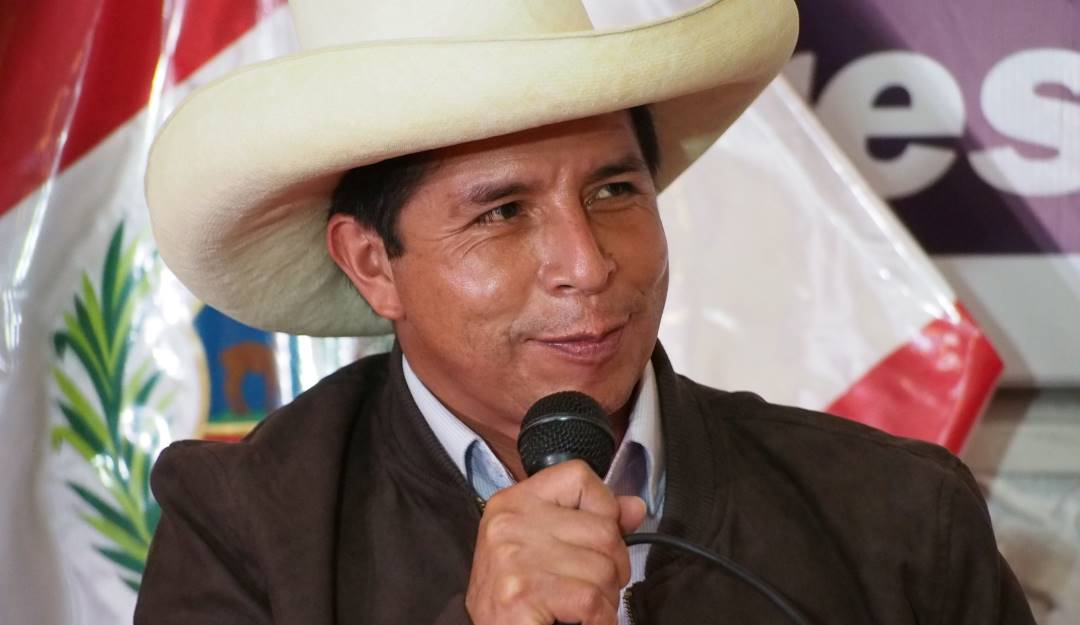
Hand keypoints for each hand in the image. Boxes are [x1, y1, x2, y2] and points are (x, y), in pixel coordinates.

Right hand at [464, 460, 646, 624]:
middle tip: (592, 586)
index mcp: (514, 502)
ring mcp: (514, 558)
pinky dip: (599, 619)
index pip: (578, 476)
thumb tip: (634, 508)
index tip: (598, 536)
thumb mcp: (543, 545)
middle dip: (612, 567)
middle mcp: (510, 524)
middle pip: (603, 531)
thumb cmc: (515, 593)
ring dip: (605, 598)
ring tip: (580, 607)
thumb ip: (591, 520)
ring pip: (604, 570)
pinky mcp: (522, 594)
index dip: (603, 506)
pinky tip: (582, 621)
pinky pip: (591, 601)